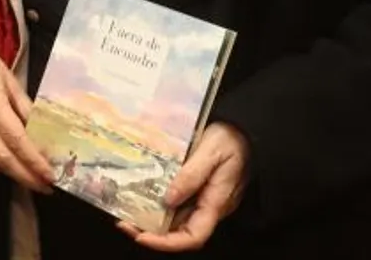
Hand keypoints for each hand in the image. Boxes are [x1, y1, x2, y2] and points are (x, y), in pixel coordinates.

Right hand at [0, 44, 53, 192]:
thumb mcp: (11, 80)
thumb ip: (26, 107)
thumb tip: (47, 134)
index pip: (16, 138)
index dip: (34, 159)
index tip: (51, 173)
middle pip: (2, 156)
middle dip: (26, 175)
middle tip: (48, 186)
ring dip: (14, 175)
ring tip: (36, 182)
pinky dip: (1, 166)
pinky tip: (16, 170)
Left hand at [120, 123, 249, 251]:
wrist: (245, 127)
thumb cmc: (233, 137)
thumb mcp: (211, 151)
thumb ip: (191, 176)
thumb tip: (168, 200)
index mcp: (217, 202)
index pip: (193, 236)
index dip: (167, 243)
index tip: (141, 236)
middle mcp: (211, 205)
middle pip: (181, 231)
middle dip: (152, 233)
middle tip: (124, 223)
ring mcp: (205, 197)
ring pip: (177, 219)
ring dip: (153, 220)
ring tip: (127, 211)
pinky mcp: (200, 187)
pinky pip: (179, 203)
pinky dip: (159, 204)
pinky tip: (142, 196)